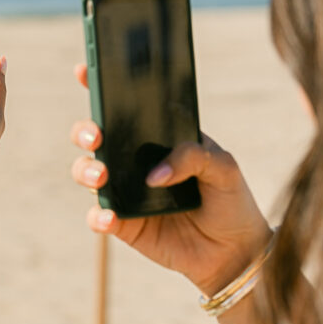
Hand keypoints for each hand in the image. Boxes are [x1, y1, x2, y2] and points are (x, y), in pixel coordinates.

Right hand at [70, 63, 270, 296]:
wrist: (237, 253)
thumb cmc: (231, 200)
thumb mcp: (224, 166)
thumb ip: (193, 156)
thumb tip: (155, 173)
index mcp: (157, 136)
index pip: (126, 106)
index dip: (101, 86)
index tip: (86, 70)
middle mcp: (134, 160)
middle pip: (94, 136)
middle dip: (85, 130)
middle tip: (96, 135)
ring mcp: (126, 191)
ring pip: (87, 172)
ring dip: (86, 170)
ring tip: (101, 176)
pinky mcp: (124, 224)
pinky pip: (99, 217)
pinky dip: (99, 215)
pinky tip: (110, 216)